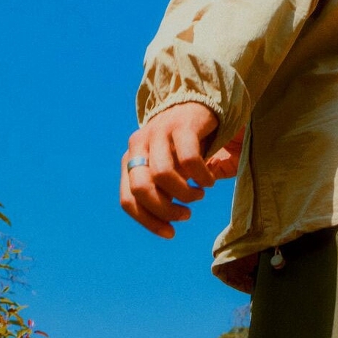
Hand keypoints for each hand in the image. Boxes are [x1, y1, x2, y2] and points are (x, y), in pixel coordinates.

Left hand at [119, 103, 240, 237]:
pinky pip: (188, 160)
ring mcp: (158, 132)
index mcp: (130, 160)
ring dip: (185, 195)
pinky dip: (201, 177)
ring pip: (162, 175)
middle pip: (140, 189)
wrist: (199, 104)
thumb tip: (164, 220)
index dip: (148, 221)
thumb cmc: (183, 146)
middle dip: (164, 210)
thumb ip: (161, 192)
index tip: (170, 233)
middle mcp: (138, 145)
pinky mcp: (181, 125)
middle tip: (185, 214)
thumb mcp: (167, 170)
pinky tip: (209, 181)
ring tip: (199, 195)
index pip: (128, 200)